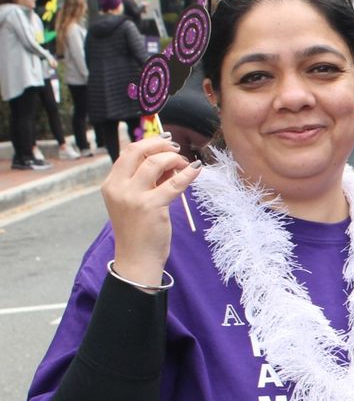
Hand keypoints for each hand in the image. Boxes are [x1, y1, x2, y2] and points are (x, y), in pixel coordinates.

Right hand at [104, 134, 201, 288]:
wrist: (136, 258)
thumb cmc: (138, 229)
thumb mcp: (133, 201)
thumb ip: (146, 180)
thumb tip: (167, 160)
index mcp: (111, 184)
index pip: (128, 152)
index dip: (149, 143)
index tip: (166, 142)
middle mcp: (117, 187)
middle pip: (138, 151)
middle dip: (160, 145)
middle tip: (176, 149)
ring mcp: (132, 196)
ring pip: (155, 163)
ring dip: (174, 159)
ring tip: (184, 164)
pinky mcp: (150, 206)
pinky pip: (174, 183)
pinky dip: (188, 173)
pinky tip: (196, 169)